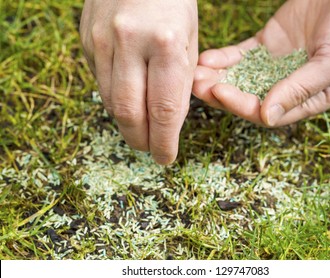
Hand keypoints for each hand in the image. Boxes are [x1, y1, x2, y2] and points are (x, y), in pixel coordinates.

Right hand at [80, 0, 197, 164]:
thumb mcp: (190, 39)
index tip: (166, 157)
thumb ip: (179, 83)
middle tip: (150, 148)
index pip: (163, 111)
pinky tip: (129, 99)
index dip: (164, 142)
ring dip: (127, 123)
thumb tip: (167, 124)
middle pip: (129, 113)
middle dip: (141, 139)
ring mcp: (101, 40)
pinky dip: (116, 98)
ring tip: (141, 129)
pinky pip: (100, 82)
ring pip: (110, 102)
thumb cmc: (174, 2)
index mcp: (165, 44)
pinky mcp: (86, 40)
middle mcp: (128, 43)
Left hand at [193, 0, 329, 126]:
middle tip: (196, 86)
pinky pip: (242, 55)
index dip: (241, 105)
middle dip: (221, 94)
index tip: (220, 92)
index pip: (268, 111)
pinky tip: (208, 58)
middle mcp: (288, 86)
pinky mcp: (268, 44)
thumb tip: (267, 116)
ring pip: (241, 77)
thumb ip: (300, 90)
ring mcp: (276, 65)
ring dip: (218, 77)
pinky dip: (225, 57)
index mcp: (308, 99)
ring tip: (196, 73)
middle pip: (248, 98)